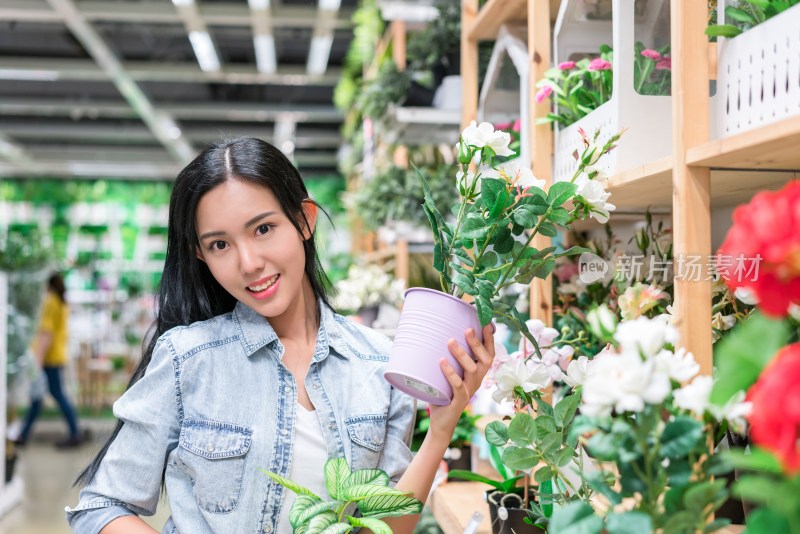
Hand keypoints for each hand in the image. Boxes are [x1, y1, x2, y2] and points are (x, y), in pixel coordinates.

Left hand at [428, 324, 494, 442]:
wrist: (441, 421)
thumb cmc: (445, 394)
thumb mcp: (449, 374)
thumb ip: (448, 357)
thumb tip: (435, 332)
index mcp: (477, 374)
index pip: (489, 354)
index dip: (489, 340)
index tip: (486, 323)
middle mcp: (477, 381)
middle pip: (485, 360)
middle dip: (477, 344)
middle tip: (467, 329)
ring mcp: (469, 391)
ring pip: (472, 370)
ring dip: (462, 355)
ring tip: (450, 341)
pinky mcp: (458, 401)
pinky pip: (457, 386)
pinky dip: (450, 373)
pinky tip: (442, 361)